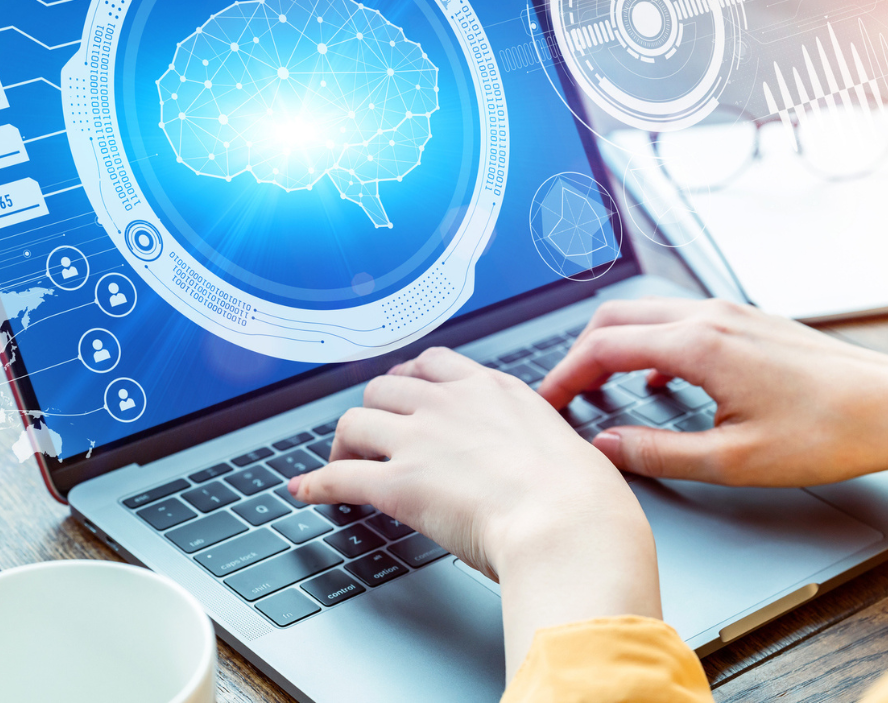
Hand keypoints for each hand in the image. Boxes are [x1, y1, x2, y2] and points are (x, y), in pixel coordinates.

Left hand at [289, 347, 660, 679]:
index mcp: (492, 390)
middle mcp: (449, 404)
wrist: (569, 523)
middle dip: (373, 412)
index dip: (409, 381)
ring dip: (342, 446)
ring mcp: (418, 441)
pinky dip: (315, 485)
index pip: (432, 364)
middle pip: (383, 388)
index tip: (403, 397)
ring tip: (340, 466)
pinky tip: (306, 492)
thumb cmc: (582, 497)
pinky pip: (338, 478)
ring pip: (353, 423)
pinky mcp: (396, 485)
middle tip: (372, 438)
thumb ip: (534, 437)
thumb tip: (537, 455)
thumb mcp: (562, 443)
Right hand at [540, 298, 887, 486]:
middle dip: (579, 355)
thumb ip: (659, 452)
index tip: (547, 404)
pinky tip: (659, 380)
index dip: (564, 376)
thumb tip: (607, 446)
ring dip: (613, 345)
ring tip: (600, 388)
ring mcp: (730, 313)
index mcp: (697, 345)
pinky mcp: (747, 322)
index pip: (602, 347)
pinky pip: (678, 321)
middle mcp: (708, 316)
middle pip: (615, 318)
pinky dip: (649, 343)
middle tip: (564, 395)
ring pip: (646, 314)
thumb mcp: (734, 460)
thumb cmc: (827, 432)